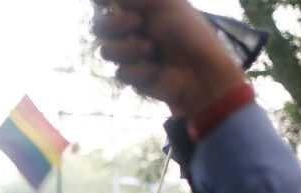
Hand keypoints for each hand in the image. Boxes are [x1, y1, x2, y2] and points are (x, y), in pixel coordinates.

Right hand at [93, 0, 244, 115]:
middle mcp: (131, 31)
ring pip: (106, 51)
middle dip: (113, 24)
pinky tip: (156, 70)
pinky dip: (140, 70)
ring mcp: (131, 55)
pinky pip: (122, 73)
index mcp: (138, 9)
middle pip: (98, 26)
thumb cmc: (189, 32)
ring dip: (130, 49)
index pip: (107, 3)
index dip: (101, 2)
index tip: (103, 2)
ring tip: (152, 50)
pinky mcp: (134, 78)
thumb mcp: (164, 2)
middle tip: (138, 23)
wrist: (201, 71)